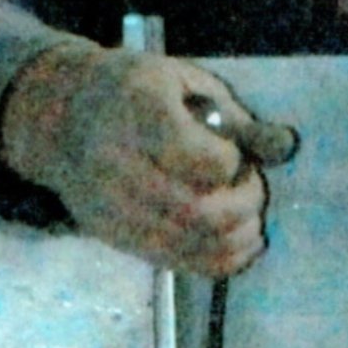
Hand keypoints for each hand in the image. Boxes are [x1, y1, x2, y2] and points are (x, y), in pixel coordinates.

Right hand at [0, 41, 268, 277]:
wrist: (62, 118)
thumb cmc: (134, 92)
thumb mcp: (184, 85)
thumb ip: (234, 119)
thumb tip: (285, 147)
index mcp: (138, 109)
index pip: (197, 158)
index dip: (231, 164)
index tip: (235, 155)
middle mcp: (118, 162)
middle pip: (197, 210)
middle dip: (242, 206)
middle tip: (253, 190)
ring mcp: (111, 207)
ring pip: (188, 243)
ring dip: (236, 238)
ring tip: (250, 219)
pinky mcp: (114, 236)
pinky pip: (175, 262)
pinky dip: (217, 261)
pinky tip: (240, 245)